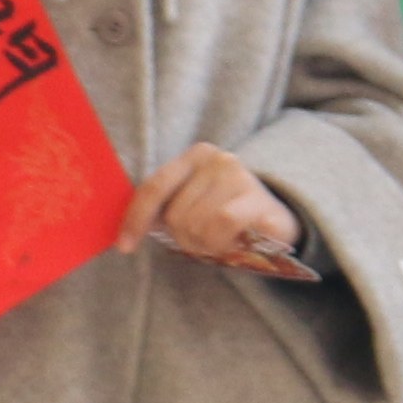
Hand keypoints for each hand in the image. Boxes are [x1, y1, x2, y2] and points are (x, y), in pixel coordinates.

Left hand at [132, 144, 308, 276]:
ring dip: (206, 244)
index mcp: (194, 156)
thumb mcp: (192, 207)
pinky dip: (222, 242)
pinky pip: (220, 225)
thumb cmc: (229, 216)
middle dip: (185, 238)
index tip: (125, 246)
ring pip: (196, 223)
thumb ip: (163, 210)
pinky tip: (234, 242)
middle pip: (174, 214)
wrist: (278, 223)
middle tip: (205, 241)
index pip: (154, 188)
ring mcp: (237, 175)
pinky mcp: (255, 196)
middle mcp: (215, 158)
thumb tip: (125, 229)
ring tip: (222, 240)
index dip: (135, 219)